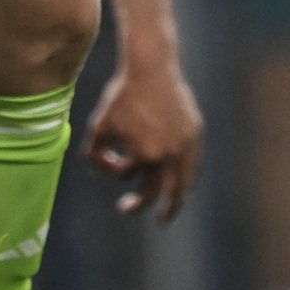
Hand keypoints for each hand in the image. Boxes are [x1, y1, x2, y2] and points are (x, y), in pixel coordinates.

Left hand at [85, 59, 205, 219]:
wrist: (151, 67)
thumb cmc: (122, 95)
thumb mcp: (99, 125)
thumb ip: (94, 154)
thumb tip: (101, 175)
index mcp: (145, 153)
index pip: (131, 176)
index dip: (117, 171)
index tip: (112, 162)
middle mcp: (169, 154)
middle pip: (166, 193)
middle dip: (161, 208)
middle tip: (160, 222)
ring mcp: (186, 144)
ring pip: (186, 181)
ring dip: (180, 197)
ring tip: (175, 206)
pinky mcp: (195, 132)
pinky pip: (194, 162)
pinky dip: (189, 175)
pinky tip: (184, 180)